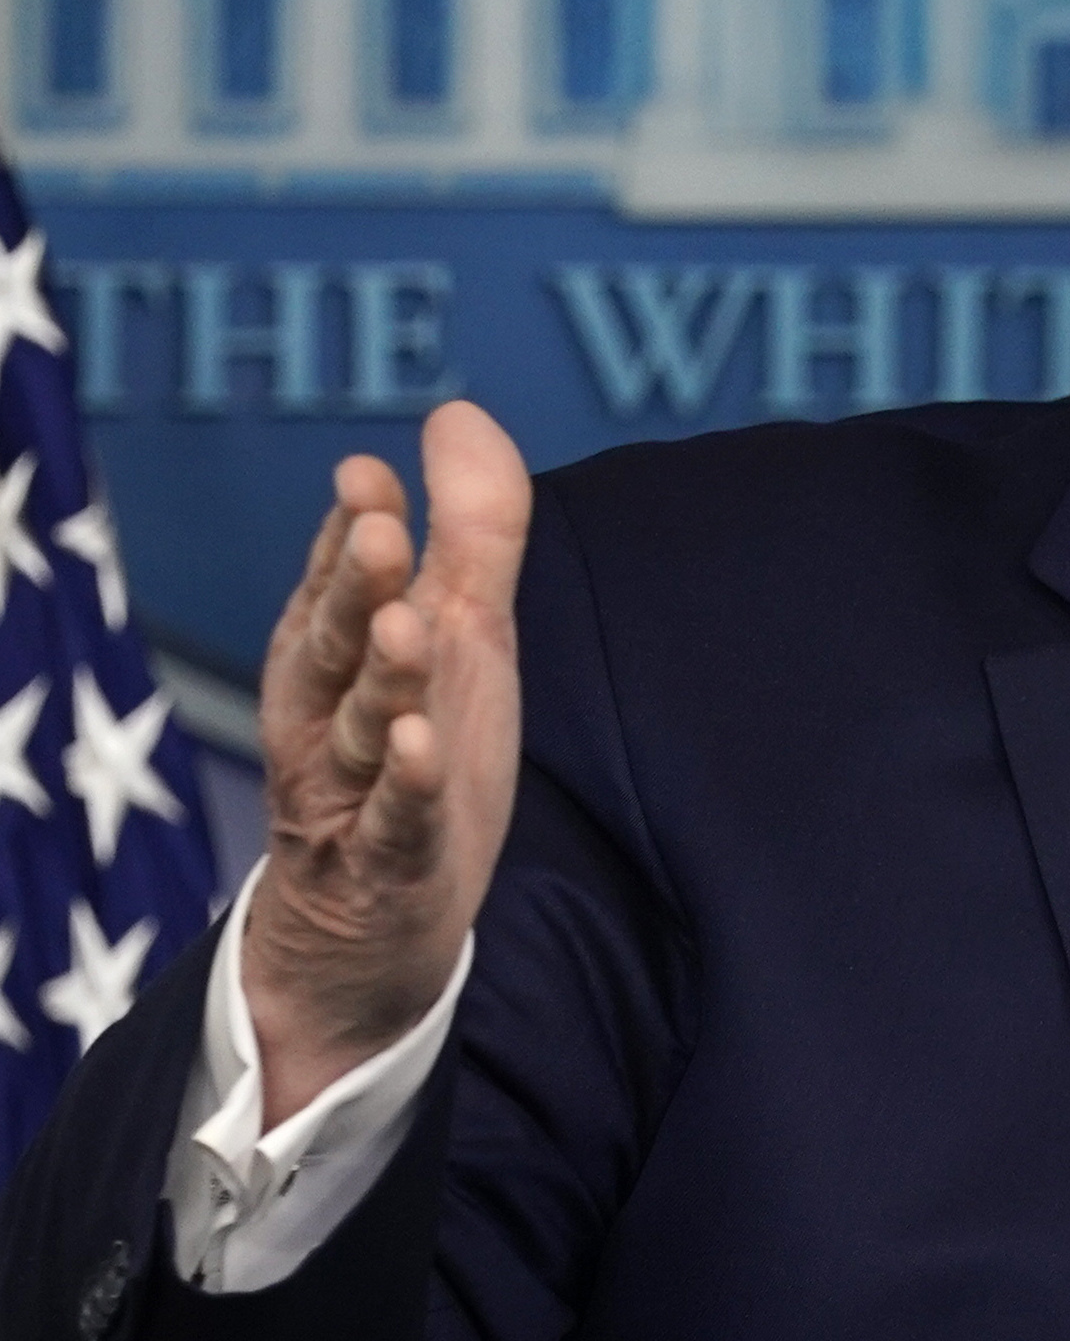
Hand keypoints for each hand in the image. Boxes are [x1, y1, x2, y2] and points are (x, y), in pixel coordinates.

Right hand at [240, 401, 530, 1128]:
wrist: (374, 929)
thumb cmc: (420, 754)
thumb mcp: (459, 635)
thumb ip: (468, 530)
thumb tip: (456, 411)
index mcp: (341, 656)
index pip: (341, 583)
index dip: (355, 532)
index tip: (371, 476)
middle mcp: (330, 717)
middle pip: (336, 645)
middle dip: (355, 588)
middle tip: (377, 527)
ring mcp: (354, 793)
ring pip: (360, 727)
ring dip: (384, 677)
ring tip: (408, 626)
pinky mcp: (390, 864)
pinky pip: (394, 821)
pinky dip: (407, 785)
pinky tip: (422, 745)